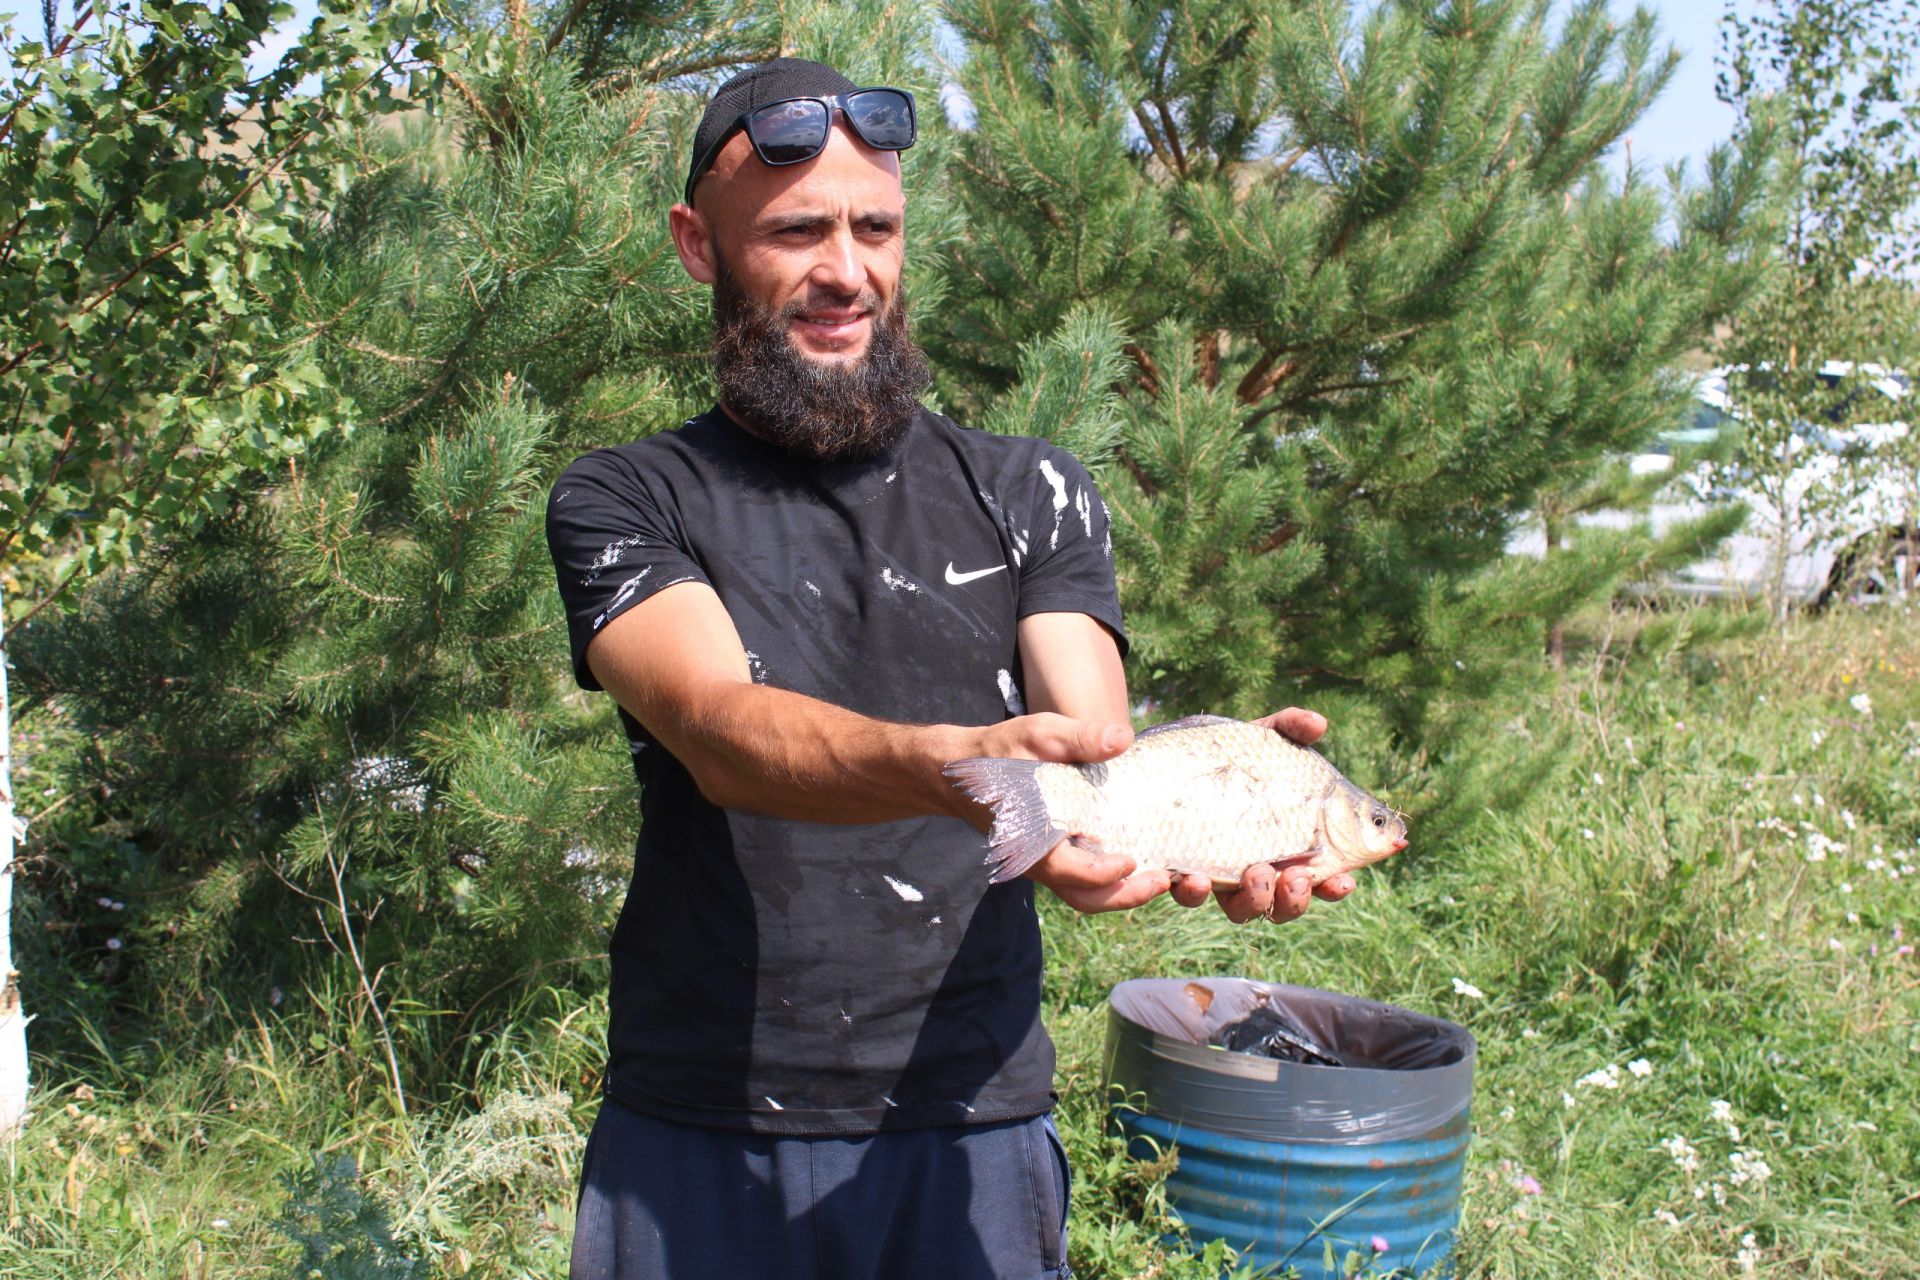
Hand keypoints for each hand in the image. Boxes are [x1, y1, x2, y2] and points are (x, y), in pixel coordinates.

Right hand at [960, 712, 1171, 913]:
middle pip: (1088, 898)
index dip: (1105, 873)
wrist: (963, 771)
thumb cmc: (1000, 752)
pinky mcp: (1060, 855)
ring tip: (1165, 877)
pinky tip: (1146, 858)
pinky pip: (1089, 879)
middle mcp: (1043, 862)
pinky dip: (1117, 879)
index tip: (1132, 860)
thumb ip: (1079, 737)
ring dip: (1126, 892)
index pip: (1073, 873)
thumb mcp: (1039, 734)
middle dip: (1128, 896)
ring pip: (1090, 894)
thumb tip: (1123, 738)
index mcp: (1034, 841)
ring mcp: (1052, 862)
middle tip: (1165, 882)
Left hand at [1162, 705, 1356, 922]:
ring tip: (1256, 873)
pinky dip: (1194, 892)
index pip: (1320, 877)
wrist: (1169, 758)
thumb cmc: (1229, 753)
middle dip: (1294, 899)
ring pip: (1242, 909)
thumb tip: (1318, 723)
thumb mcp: (1261, 737)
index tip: (1344, 880)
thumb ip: (1290, 728)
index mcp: (1287, 846)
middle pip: (1283, 905)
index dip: (1334, 886)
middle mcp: (1257, 868)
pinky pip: (1188, 895)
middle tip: (1296, 877)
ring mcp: (1219, 874)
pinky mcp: (1180, 871)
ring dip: (1255, 899)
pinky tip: (1195, 877)